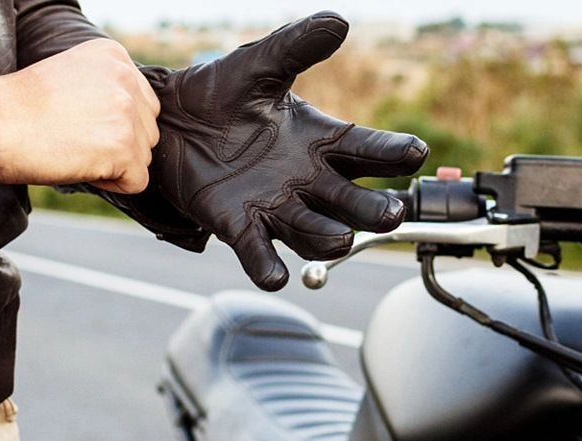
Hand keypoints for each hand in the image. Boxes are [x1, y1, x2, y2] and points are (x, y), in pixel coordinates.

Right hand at [0, 39, 158, 193]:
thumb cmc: (22, 107)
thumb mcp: (72, 76)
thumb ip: (107, 88)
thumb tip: (131, 120)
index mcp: (114, 56)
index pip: (141, 100)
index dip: (113, 121)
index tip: (80, 123)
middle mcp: (126, 79)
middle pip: (147, 128)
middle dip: (119, 142)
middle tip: (76, 139)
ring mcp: (126, 113)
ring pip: (143, 154)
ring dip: (114, 162)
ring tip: (75, 150)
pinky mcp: (123, 147)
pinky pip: (137, 180)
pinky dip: (112, 183)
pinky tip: (81, 167)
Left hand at [144, 12, 428, 290]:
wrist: (167, 118)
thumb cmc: (220, 93)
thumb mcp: (261, 64)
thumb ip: (298, 46)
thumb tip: (339, 21)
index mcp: (321, 140)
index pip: (370, 151)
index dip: (394, 154)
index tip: (413, 152)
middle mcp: (307, 179)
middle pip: (353, 203)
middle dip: (374, 211)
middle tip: (391, 212)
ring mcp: (275, 205)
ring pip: (315, 232)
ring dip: (328, 237)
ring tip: (338, 236)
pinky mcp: (238, 223)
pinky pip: (259, 252)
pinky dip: (268, 266)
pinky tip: (275, 275)